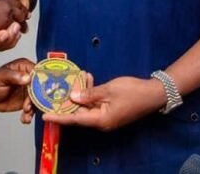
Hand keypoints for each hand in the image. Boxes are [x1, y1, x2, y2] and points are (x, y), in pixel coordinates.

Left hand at [0, 58, 35, 123]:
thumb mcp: (1, 77)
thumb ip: (13, 76)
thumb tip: (28, 77)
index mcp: (25, 67)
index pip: (38, 72)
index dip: (41, 81)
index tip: (40, 91)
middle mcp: (30, 77)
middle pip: (41, 87)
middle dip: (36, 98)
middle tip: (28, 106)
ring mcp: (30, 89)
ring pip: (39, 99)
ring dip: (33, 108)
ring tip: (26, 113)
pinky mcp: (29, 100)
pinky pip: (33, 108)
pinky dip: (30, 114)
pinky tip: (25, 118)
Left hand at [41, 76, 165, 131]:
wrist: (154, 94)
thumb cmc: (133, 92)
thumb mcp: (109, 90)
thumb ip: (90, 94)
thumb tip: (73, 97)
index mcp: (100, 120)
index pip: (74, 119)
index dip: (59, 116)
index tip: (44, 116)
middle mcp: (102, 122)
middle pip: (79, 113)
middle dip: (67, 102)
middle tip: (55, 92)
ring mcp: (107, 117)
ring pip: (87, 107)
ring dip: (80, 93)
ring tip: (77, 77)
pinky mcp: (111, 111)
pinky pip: (95, 104)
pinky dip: (90, 93)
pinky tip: (88, 79)